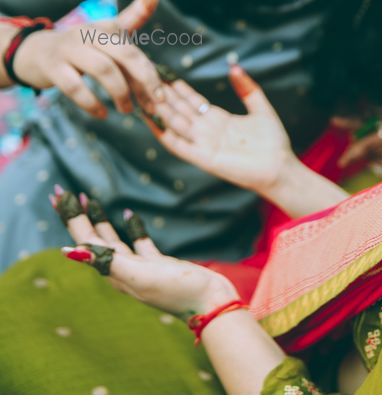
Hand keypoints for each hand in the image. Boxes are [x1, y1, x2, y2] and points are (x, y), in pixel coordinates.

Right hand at [13, 0, 163, 118]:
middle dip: (146, 78)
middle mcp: (90, 33)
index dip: (144, 3)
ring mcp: (70, 48)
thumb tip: (159, 89)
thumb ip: (135, 58)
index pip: (131, 16)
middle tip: (158, 100)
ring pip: (103, 70)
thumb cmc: (84, 51)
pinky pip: (75, 87)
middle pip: (126, 53)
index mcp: (108, 28)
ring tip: (128, 110)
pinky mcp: (53, 67)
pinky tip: (103, 114)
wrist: (36, 54)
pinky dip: (92, 104)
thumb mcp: (108, 45)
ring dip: (121, 94)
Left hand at [53, 190, 236, 317]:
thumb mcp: (141, 275)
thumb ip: (109, 261)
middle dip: (79, 217)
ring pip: (112, 240)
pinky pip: (139, 243)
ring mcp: (139, 267)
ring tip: (90, 200)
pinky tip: (130, 214)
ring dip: (100, 221)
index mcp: (114, 272)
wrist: (210, 303)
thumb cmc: (178, 290)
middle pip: (93, 239)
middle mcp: (121, 270)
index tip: (58, 196)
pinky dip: (132, 228)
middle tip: (64, 192)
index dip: (72, 218)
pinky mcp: (157, 264)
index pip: (85, 241)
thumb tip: (69, 252)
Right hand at [149, 65, 295, 194]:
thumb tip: (235, 66)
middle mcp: (208, 130)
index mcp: (220, 119)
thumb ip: (247, 89)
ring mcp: (204, 143)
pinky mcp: (203, 157)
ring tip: (144, 95)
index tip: (166, 75)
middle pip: (181, 110)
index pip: (194, 102)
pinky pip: (178, 144)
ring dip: (161, 110)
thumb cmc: (273, 142)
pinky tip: (152, 121)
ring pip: (176, 123)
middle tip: (146, 80)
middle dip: (166, 96)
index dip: (181, 90)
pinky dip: (164, 133)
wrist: (279, 168)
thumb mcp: (261, 109)